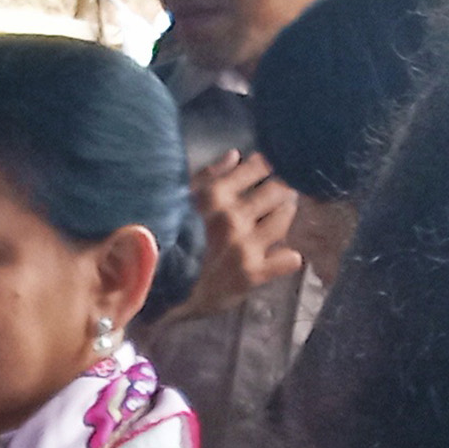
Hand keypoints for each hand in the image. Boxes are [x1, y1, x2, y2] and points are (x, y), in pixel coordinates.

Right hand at [179, 153, 304, 319]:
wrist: (159, 292)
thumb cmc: (169, 243)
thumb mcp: (180, 202)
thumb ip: (207, 176)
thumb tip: (234, 155)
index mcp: (213, 196)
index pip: (259, 167)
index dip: (267, 168)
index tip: (270, 171)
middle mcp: (231, 218)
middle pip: (278, 190)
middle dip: (281, 191)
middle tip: (279, 196)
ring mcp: (244, 246)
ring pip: (285, 219)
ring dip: (283, 218)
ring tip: (275, 222)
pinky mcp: (252, 274)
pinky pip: (289, 258)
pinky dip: (287, 258)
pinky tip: (280, 257)